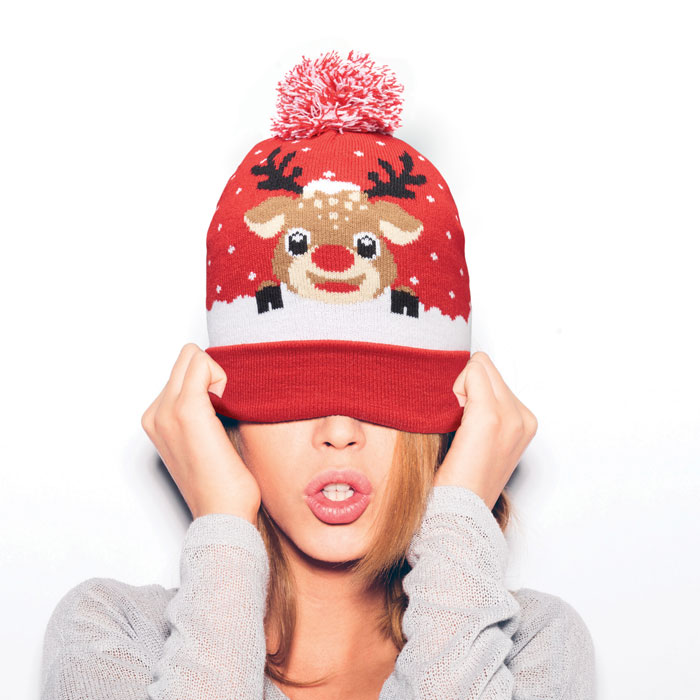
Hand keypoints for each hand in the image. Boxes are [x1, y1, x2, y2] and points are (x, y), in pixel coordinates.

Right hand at [140, 343, 260, 524]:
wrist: (222, 514)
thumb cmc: (222, 485)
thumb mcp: (202, 442)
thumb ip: (201, 413)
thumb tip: (219, 389)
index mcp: (156, 419)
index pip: (183, 370)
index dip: (209, 380)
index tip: (221, 408)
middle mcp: (155, 412)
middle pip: (187, 357)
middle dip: (213, 372)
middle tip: (226, 406)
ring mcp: (167, 410)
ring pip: (195, 357)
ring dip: (218, 377)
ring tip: (225, 413)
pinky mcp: (187, 410)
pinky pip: (204, 364)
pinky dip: (223, 378)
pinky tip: (228, 409)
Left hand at [434, 351, 537, 509]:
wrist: (458, 512)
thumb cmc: (460, 480)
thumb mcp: (482, 440)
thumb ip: (483, 409)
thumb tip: (465, 380)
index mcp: (524, 421)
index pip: (492, 375)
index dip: (470, 390)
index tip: (463, 421)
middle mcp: (523, 417)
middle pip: (486, 366)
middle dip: (466, 384)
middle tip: (458, 421)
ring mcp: (511, 417)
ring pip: (478, 366)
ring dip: (461, 389)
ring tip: (459, 426)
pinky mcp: (491, 417)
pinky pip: (472, 371)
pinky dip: (456, 389)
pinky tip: (454, 420)